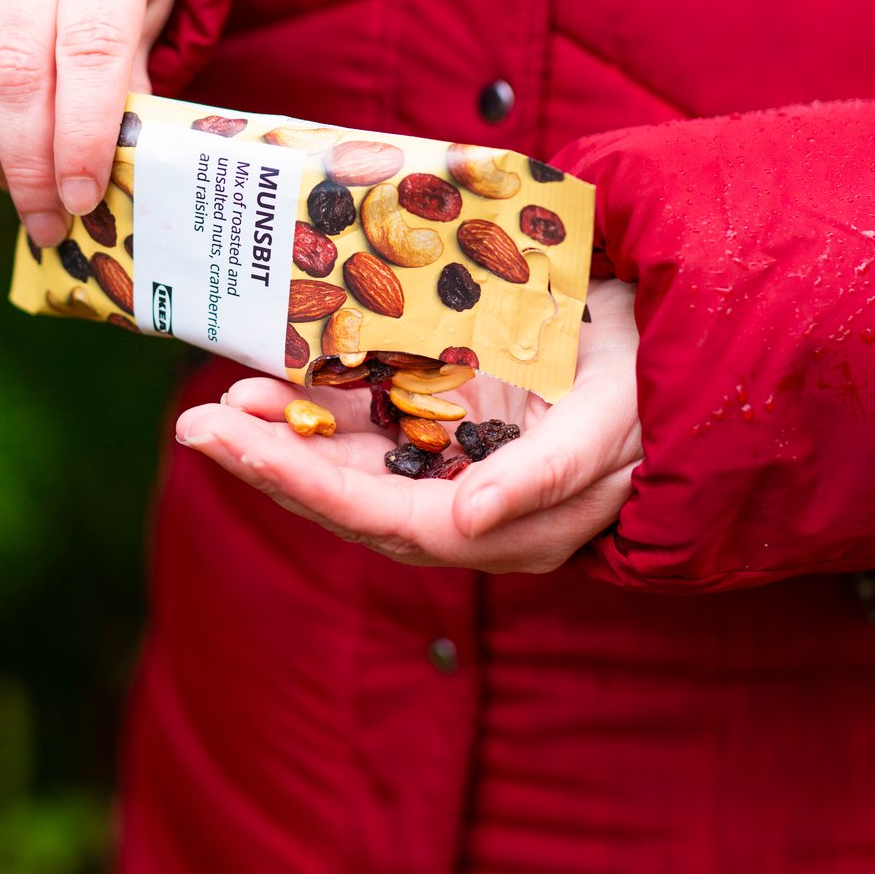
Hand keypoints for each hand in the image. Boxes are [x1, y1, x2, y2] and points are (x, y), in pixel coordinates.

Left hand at [175, 279, 642, 572]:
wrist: (681, 346)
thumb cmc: (654, 387)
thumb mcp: (611, 425)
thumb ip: (541, 478)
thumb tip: (462, 527)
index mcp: (506, 523)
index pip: (384, 518)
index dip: (304, 484)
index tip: (233, 445)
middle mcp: (470, 502)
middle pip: (351, 497)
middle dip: (272, 464)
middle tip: (194, 427)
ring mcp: (460, 459)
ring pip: (356, 460)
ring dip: (289, 433)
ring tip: (223, 402)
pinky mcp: (457, 418)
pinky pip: (380, 418)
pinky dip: (329, 402)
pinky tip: (284, 375)